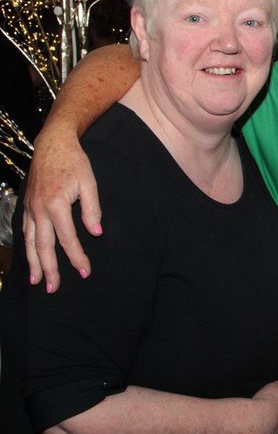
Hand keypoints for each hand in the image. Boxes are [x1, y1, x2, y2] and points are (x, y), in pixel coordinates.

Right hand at [22, 127, 101, 291]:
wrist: (52, 144)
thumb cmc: (74, 163)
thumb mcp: (89, 183)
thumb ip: (92, 209)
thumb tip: (96, 232)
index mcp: (56, 205)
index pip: (68, 239)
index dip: (77, 258)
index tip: (85, 272)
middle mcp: (39, 210)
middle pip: (44, 246)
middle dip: (50, 269)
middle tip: (54, 288)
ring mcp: (30, 208)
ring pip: (29, 241)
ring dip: (34, 263)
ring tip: (37, 281)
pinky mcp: (27, 205)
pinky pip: (24, 231)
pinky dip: (26, 247)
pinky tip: (30, 258)